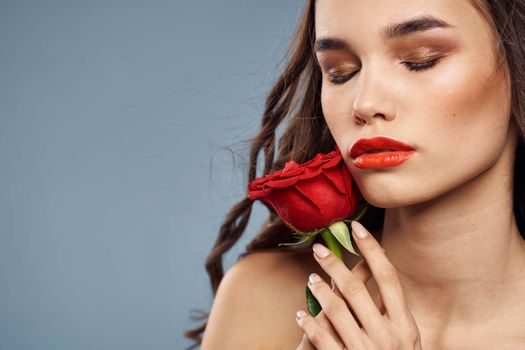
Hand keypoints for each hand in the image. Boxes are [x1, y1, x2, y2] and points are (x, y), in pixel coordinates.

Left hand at [294, 221, 422, 349]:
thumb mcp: (405, 342)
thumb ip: (392, 313)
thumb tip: (376, 274)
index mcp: (406, 326)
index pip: (389, 278)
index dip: (372, 250)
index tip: (356, 227)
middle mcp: (388, 337)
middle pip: (357, 290)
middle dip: (335, 265)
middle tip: (319, 248)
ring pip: (336, 310)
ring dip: (319, 291)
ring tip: (311, 279)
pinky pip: (321, 339)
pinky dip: (309, 324)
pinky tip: (300, 314)